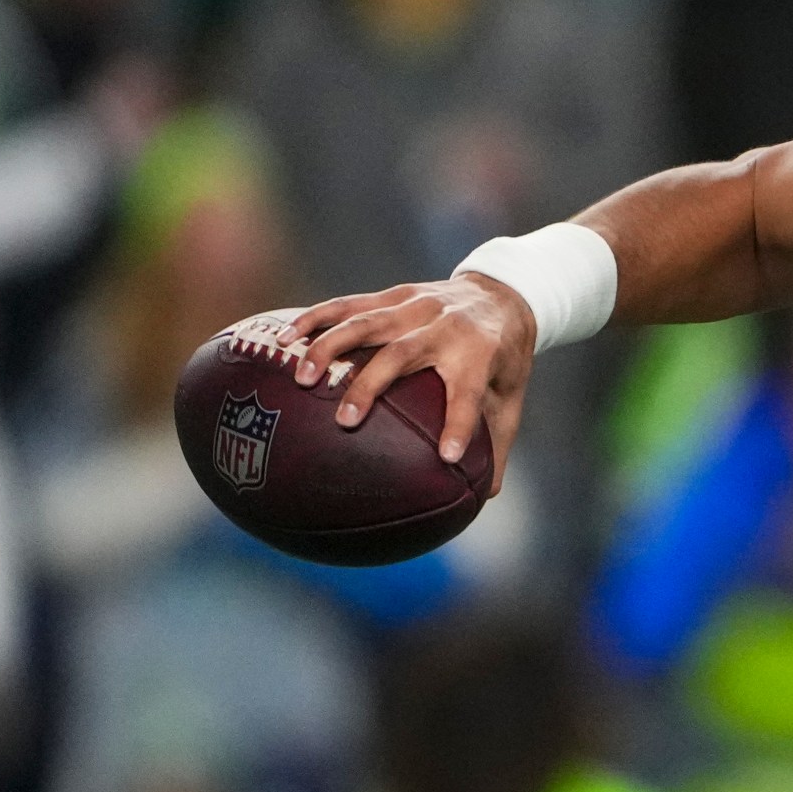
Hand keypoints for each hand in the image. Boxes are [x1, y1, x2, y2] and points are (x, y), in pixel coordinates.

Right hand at [277, 275, 536, 493]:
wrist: (502, 294)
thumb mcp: (509, 398)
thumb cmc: (503, 359)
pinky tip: (283, 339)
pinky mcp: (393, 295)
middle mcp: (445, 326)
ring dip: (331, 348)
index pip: (469, 392)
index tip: (447, 456)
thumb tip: (483, 497)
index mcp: (480, 353)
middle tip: (344, 421)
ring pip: (367, 323)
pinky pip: (348, 304)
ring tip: (301, 379)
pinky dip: (314, 319)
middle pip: (403, 353)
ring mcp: (416, 306)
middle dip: (371, 385)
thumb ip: (496, 445)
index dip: (459, 423)